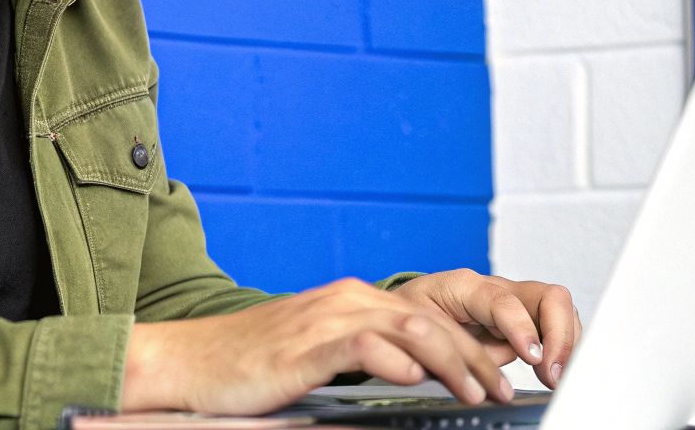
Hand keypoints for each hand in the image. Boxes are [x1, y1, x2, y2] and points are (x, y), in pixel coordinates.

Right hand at [121, 277, 513, 414]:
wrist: (190, 362)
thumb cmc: (250, 367)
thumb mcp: (317, 356)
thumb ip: (363, 357)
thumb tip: (414, 377)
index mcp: (352, 301)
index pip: (430, 320)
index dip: (472, 348)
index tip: (499, 379)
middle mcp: (346, 301)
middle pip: (432, 323)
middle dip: (477, 359)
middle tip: (504, 391)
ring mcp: (327, 319)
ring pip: (411, 330)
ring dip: (454, 364)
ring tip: (476, 393)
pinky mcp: (307, 345)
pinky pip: (364, 345)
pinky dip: (397, 361)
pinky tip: (417, 381)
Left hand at [390, 269, 579, 389]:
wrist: (407, 312)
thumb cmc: (410, 317)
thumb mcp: (419, 330)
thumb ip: (452, 349)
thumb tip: (484, 379)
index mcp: (465, 287)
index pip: (504, 301)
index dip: (522, 328)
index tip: (532, 358)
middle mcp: (497, 289)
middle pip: (548, 297)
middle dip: (560, 335)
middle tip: (551, 374)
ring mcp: (514, 302)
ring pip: (559, 310)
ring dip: (565, 344)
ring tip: (555, 377)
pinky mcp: (522, 320)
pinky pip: (554, 327)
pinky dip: (561, 348)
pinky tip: (553, 372)